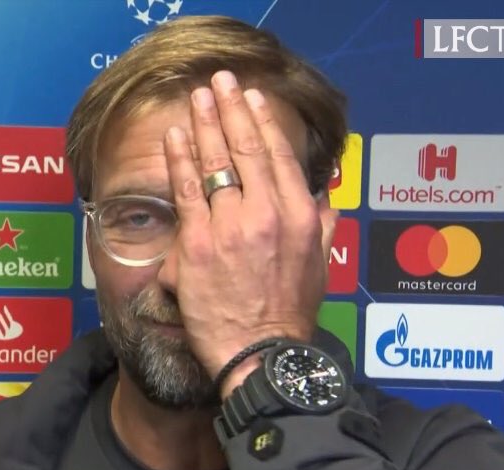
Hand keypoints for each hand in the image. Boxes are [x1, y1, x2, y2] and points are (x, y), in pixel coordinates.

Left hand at [162, 70, 337, 395]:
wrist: (262, 353)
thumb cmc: (289, 314)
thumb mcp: (319, 265)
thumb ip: (322, 224)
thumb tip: (326, 197)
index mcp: (299, 215)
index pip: (280, 156)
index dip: (263, 122)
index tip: (252, 99)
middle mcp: (267, 212)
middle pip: (246, 149)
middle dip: (231, 109)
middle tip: (220, 82)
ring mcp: (231, 226)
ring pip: (216, 164)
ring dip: (205, 123)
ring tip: (198, 97)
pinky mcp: (199, 243)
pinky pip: (187, 191)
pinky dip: (181, 159)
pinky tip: (177, 136)